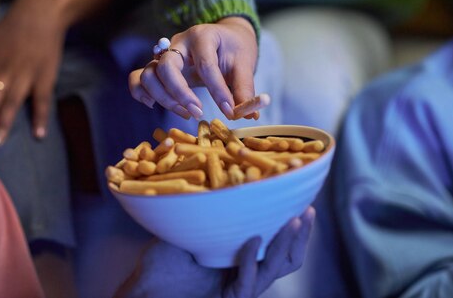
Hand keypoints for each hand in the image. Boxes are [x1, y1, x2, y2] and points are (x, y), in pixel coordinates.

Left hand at [115, 207, 314, 297]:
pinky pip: (248, 282)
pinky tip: (252, 240)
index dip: (292, 224)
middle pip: (287, 258)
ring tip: (294, 221)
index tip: (302, 197)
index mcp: (241, 254)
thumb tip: (217, 167)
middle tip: (308, 210)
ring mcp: (239, 288)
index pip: (276, 240)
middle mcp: (246, 271)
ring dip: (286, 244)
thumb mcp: (190, 225)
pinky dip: (251, 260)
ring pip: (275, 269)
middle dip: (300, 235)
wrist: (145, 290)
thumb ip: (208, 205)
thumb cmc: (163, 260)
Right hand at [128, 16, 257, 119]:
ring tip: (185, 112)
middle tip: (197, 112)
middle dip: (180, 94)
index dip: (217, 91)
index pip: (205, 65)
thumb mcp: (244, 64)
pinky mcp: (157, 67)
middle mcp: (178, 42)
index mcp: (202, 36)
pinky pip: (137, 78)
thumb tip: (249, 115)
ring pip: (148, 74)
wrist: (224, 37)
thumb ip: (244, 88)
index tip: (230, 111)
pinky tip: (154, 105)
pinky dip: (140, 93)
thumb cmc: (234, 49)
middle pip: (166, 66)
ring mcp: (164, 54)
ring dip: (163, 98)